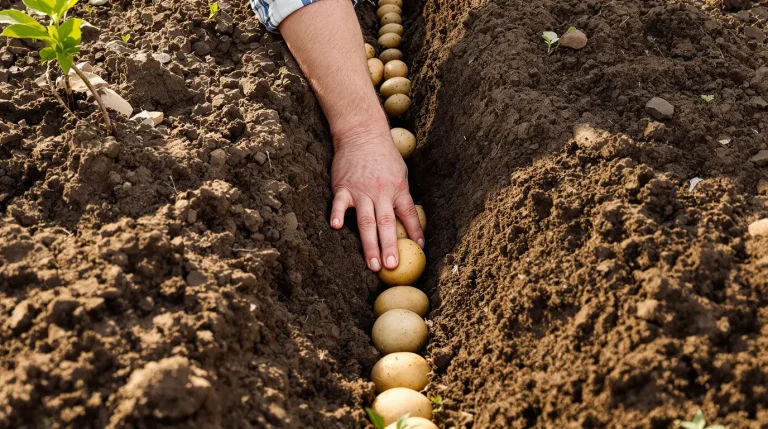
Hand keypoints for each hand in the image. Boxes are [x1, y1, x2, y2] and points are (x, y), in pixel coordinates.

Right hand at [330, 131, 424, 271]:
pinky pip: (340, 203)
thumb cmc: (383, 154)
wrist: (362, 133)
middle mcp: (380, 192)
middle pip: (386, 224)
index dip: (415, 231)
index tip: (419, 249)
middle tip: (391, 267)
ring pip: (366, 221)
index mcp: (397, 188)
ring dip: (369, 244)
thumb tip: (407, 219)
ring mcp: (361, 191)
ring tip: (372, 264)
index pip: (408, 214)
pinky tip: (335, 227)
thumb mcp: (401, 172)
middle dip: (389, 247)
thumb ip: (401, 194)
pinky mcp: (343, 187)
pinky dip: (337, 214)